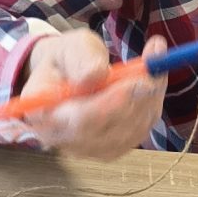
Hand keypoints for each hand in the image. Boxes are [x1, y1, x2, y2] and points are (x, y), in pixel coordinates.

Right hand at [4, 28, 167, 160]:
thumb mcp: (71, 46)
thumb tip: (95, 75)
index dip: (112, 103)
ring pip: (129, 130)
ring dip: (149, 98)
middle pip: (109, 130)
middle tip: (154, 67)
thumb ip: (81, 58)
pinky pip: (139, 131)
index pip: (80, 120)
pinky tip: (151, 83)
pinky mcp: (111, 149)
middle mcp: (63, 139)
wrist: (68, 75)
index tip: (139, 80)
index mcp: (43, 114)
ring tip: (154, 64)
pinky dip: (152, 105)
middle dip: (138, 98)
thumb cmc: (67, 60)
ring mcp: (88, 149)